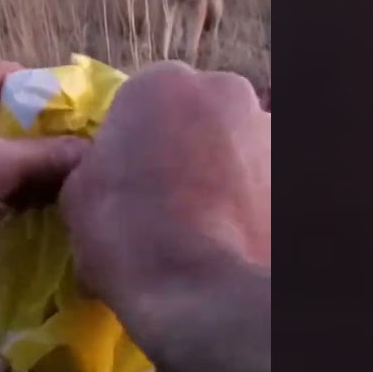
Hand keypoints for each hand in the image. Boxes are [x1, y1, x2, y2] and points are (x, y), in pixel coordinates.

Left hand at [0, 62, 86, 317]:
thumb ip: (47, 155)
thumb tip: (96, 150)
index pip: (17, 78)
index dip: (56, 103)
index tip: (94, 134)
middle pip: (10, 117)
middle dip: (48, 144)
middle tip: (90, 171)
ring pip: (0, 155)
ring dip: (32, 176)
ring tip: (73, 197)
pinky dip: (11, 197)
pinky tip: (42, 217)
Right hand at [60, 61, 270, 371]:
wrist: (200, 290)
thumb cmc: (126, 232)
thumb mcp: (77, 193)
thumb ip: (97, 163)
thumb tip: (108, 170)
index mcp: (162, 81)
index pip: (142, 101)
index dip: (132, 141)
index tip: (127, 179)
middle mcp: (224, 90)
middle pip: (196, 113)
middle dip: (184, 145)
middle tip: (165, 197)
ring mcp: (268, 128)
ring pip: (235, 144)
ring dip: (221, 169)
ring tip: (203, 221)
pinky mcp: (294, 171)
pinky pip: (262, 180)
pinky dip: (250, 198)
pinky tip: (231, 234)